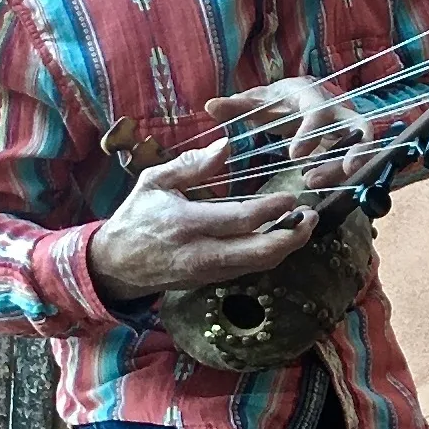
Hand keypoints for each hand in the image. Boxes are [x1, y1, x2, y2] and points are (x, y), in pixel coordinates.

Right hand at [88, 138, 317, 303]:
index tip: (291, 197)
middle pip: (259, 252)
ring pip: (258, 264)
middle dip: (291, 237)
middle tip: (312, 217)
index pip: (240, 220)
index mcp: (186, 224)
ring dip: (287, 247)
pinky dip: (270, 254)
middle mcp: (202, 253)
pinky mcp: (212, 281)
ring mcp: (209, 272)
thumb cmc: (136, 217)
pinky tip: (283, 236)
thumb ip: (191, 165)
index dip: (270, 210)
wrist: (117, 264)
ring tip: (305, 225)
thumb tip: (226, 146)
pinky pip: (248, 269)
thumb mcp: (154, 181)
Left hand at [205, 77, 373, 189]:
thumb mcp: (257, 102)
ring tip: (315, 182)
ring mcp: (348, 128)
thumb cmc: (276, 102)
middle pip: (358, 127)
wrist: (295, 101)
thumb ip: (237, 106)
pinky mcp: (351, 144)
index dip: (311, 132)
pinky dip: (349, 172)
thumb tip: (211, 106)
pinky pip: (360, 159)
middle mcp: (338, 109)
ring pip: (363, 145)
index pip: (320, 110)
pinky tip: (328, 186)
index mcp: (312, 95)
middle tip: (322, 177)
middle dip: (349, 152)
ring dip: (345, 166)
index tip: (294, 155)